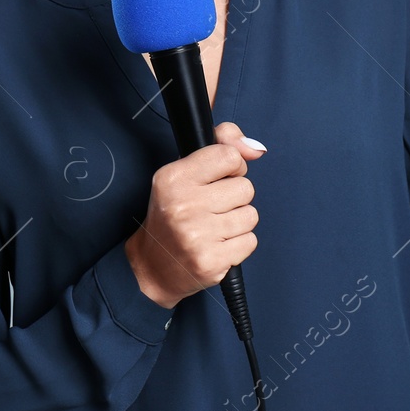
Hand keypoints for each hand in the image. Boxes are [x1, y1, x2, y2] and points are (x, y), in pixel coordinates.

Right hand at [125, 122, 264, 308]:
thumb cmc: (173, 213)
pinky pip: (250, 241)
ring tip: (215, 227)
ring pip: (251, 215)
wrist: (153, 265)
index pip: (228, 156)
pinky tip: (218, 245)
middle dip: (235, 197)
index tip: (222, 177)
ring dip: (238, 222)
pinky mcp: (210, 261)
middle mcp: (183, 205)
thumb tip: (256, 148)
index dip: (233, 166)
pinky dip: (239, 244)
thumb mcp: (185, 171)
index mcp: (174, 178)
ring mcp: (197, 236)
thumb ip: (221, 145)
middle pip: (245, 188)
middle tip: (213, 208)